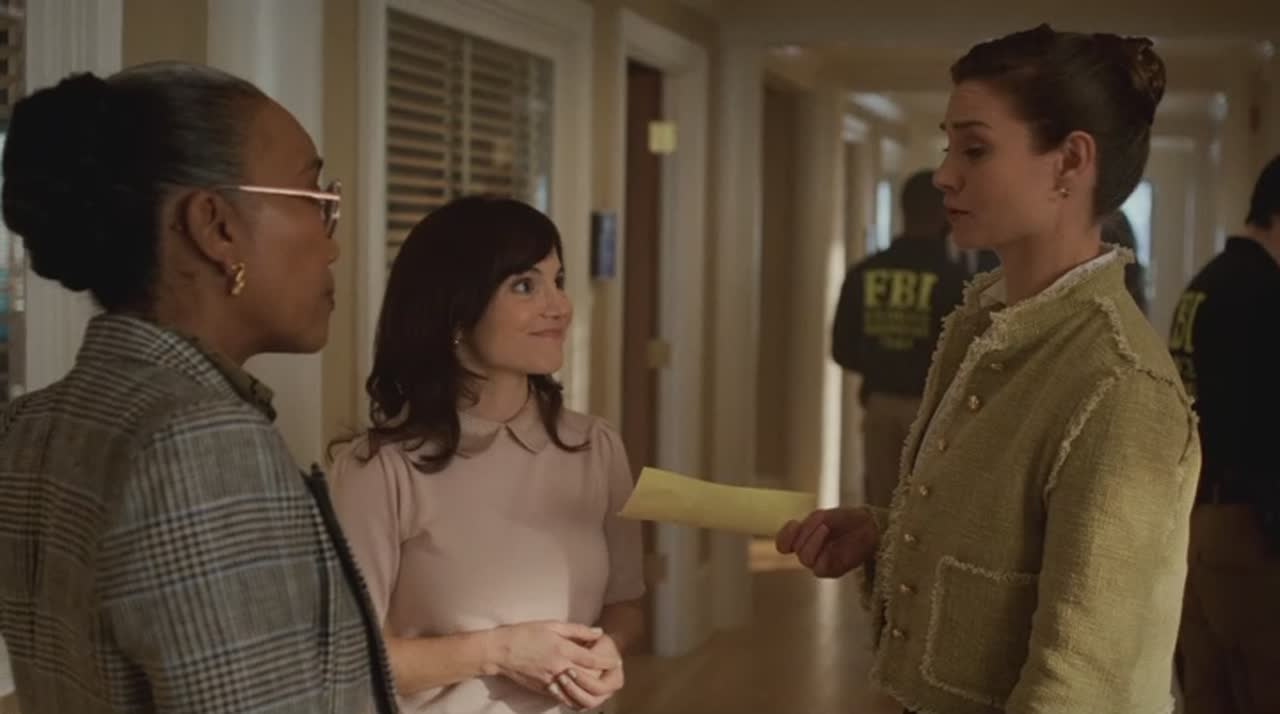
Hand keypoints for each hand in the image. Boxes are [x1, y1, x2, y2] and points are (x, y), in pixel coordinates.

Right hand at [491, 622, 619, 707]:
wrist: (500, 651)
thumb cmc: (525, 633)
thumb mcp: (551, 625)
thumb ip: (576, 630)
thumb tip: (597, 632)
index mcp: (562, 650)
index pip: (592, 659)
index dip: (607, 660)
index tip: (616, 660)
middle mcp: (559, 668)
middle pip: (588, 676)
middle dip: (602, 674)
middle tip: (611, 670)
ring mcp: (551, 681)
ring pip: (578, 690)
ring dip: (590, 688)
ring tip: (599, 682)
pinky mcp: (544, 689)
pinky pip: (564, 697)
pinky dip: (575, 696)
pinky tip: (580, 691)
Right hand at [775, 507, 878, 577]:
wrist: (869, 526)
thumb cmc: (847, 520)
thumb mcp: (824, 516)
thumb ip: (809, 524)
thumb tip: (799, 530)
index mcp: (804, 539)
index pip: (783, 544)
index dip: (784, 536)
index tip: (794, 523)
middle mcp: (809, 552)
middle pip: (795, 549)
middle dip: (805, 534)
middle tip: (821, 522)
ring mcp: (820, 562)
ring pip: (805, 558)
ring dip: (813, 541)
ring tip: (825, 528)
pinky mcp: (832, 571)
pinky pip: (818, 567)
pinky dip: (821, 553)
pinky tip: (829, 543)